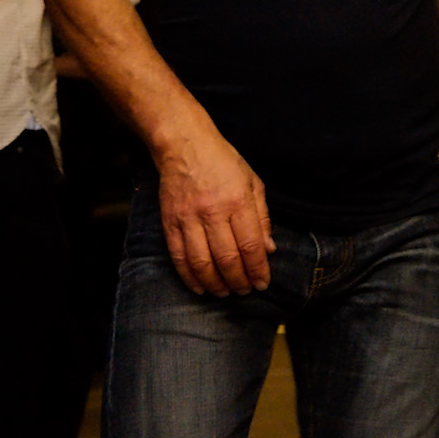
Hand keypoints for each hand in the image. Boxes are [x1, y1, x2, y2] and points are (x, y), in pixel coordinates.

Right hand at [152, 122, 275, 296]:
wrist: (184, 145)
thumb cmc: (223, 162)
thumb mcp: (253, 182)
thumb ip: (262, 217)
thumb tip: (269, 249)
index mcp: (238, 201)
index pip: (251, 245)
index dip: (258, 269)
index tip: (263, 282)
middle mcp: (213, 211)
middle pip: (227, 258)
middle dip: (239, 281)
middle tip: (245, 290)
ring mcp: (188, 218)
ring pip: (202, 263)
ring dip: (216, 284)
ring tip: (225, 292)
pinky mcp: (169, 222)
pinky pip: (179, 257)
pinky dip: (190, 277)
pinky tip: (200, 287)